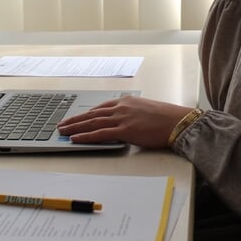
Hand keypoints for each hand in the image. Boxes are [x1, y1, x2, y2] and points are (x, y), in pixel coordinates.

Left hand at [57, 96, 193, 148]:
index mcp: (126, 101)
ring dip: (75, 128)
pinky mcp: (124, 130)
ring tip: (63, 131)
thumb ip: (132, 114)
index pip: (100, 108)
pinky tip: (76, 138)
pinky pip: (100, 134)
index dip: (86, 114)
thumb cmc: (166, 118)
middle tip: (62, 124)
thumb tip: (125, 123)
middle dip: (75, 120)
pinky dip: (86, 136)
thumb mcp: (146, 110)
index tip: (76, 117)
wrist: (177, 122)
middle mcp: (121, 107)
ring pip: (92, 123)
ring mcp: (122, 118)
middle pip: (92, 114)